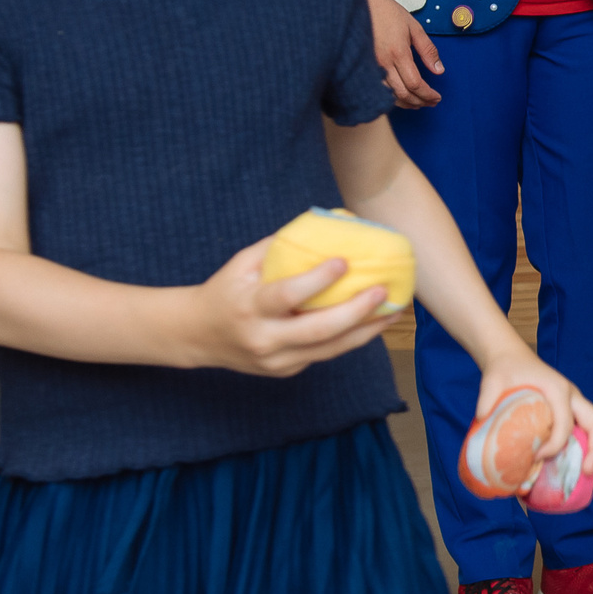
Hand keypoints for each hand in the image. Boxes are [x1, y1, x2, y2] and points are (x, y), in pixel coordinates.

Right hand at [190, 240, 393, 375]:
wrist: (198, 336)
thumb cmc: (226, 290)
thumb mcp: (242, 264)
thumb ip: (280, 247)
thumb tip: (326, 223)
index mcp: (248, 307)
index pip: (286, 296)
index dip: (316, 281)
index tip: (343, 262)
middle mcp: (263, 338)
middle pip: (316, 331)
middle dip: (354, 312)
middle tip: (383, 291)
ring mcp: (275, 360)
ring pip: (329, 349)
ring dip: (366, 330)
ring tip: (394, 310)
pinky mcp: (286, 370)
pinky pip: (325, 354)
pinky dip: (351, 338)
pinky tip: (374, 323)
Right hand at [363, 0, 443, 108]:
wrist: (363, 3)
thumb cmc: (388, 13)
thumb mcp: (414, 28)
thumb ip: (428, 50)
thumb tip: (439, 70)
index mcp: (398, 53)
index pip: (416, 84)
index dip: (428, 95)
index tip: (437, 98)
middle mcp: (383, 63)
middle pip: (403, 94)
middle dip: (420, 102)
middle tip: (430, 103)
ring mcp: (371, 66)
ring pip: (389, 95)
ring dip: (406, 103)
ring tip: (418, 103)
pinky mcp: (364, 66)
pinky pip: (378, 89)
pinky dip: (391, 97)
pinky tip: (399, 97)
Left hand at [475, 339, 592, 483]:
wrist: (512, 358)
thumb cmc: (506, 370)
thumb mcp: (493, 380)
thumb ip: (487, 396)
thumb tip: (481, 418)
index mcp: (557, 389)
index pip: (565, 422)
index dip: (555, 444)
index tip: (536, 458)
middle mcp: (572, 396)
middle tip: (588, 474)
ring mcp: (575, 403)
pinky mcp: (571, 411)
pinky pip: (589, 430)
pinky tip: (585, 469)